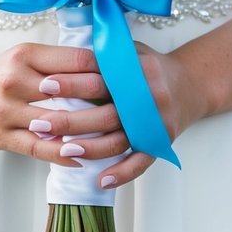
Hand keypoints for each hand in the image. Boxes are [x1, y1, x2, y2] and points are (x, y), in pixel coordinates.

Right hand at [0, 43, 116, 165]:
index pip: (76, 61)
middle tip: (131, 108)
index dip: (106, 70)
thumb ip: (62, 60)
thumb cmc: (5, 72)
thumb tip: (108, 65)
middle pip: (69, 92)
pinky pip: (37, 148)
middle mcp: (13, 81)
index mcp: (25, 55)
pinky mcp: (1, 137)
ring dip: (88, 131)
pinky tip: (82, 158)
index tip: (128, 79)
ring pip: (56, 124)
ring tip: (114, 136)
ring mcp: (5, 111)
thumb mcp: (29, 55)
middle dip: (103, 101)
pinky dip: (62, 154)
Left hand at [27, 43, 210, 188]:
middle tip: (39, 122)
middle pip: (106, 111)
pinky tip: (100, 180)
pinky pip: (142, 162)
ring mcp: (156, 122)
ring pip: (119, 140)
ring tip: (61, 149)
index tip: (44, 84)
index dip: (71, 80)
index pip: (100, 75)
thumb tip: (60, 55)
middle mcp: (149, 97)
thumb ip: (101, 54)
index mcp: (137, 70)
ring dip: (90, 148)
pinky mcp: (162, 142)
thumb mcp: (129, 50)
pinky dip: (122, 173)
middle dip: (70, 118)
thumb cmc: (148, 66)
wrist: (192, 84)